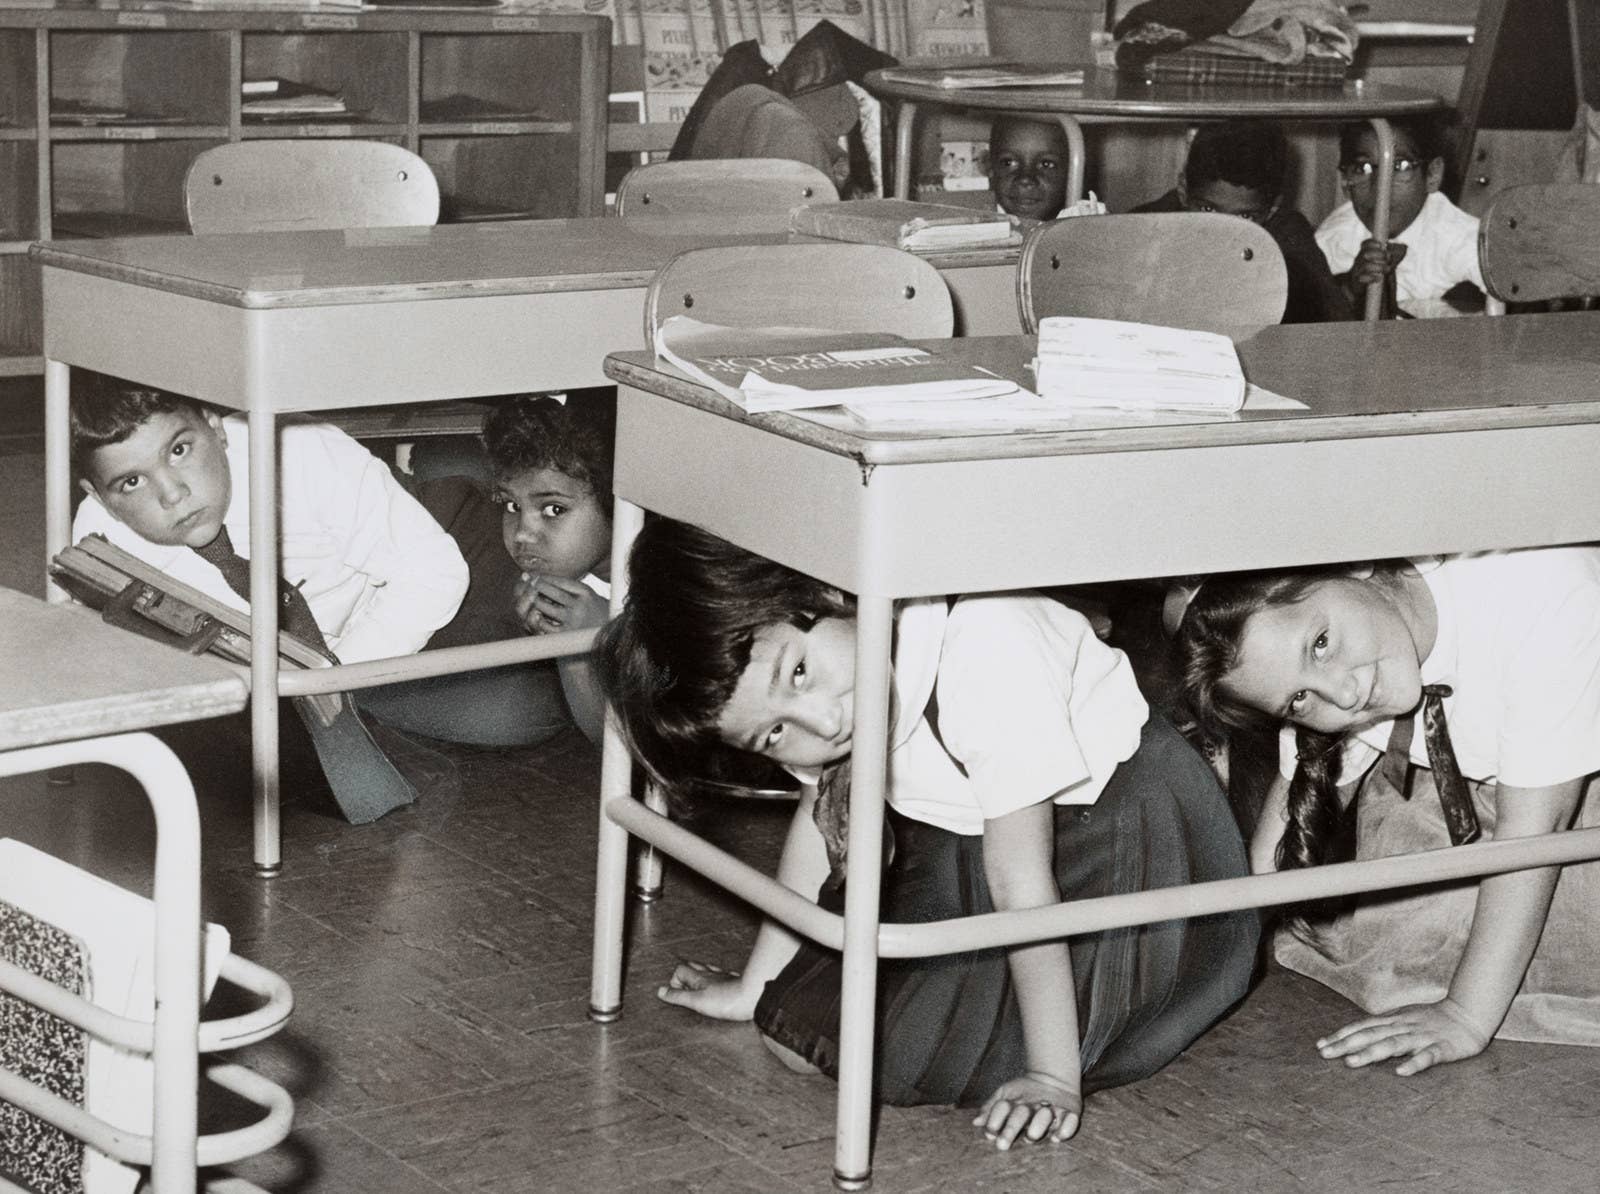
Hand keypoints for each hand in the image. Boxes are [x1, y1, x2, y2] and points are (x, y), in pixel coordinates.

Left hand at [515, 573, 606, 634]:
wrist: (605, 627)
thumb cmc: (589, 606)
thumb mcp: (583, 592)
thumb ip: (565, 584)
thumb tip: (537, 576)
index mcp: (585, 592)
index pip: (562, 582)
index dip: (545, 578)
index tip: (534, 576)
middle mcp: (580, 606)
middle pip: (554, 593)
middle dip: (538, 587)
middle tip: (529, 583)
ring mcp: (573, 620)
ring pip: (548, 609)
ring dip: (536, 602)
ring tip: (530, 597)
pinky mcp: (566, 633)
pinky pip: (546, 625)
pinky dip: (539, 619)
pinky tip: (536, 614)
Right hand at [656, 960, 759, 1020]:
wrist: (754, 996)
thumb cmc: (726, 1001)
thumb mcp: (697, 1002)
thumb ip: (678, 997)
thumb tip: (660, 991)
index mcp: (699, 978)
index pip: (680, 970)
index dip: (675, 982)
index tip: (678, 995)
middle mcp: (710, 974)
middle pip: (693, 966)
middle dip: (686, 976)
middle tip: (684, 990)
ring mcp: (724, 976)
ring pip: (708, 970)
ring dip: (701, 976)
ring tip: (699, 987)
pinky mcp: (735, 981)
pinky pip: (723, 975)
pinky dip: (718, 979)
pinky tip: (722, 985)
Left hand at [973, 1070, 1080, 1150]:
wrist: (1053, 1078)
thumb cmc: (1024, 1093)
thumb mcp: (1005, 1095)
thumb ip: (990, 1108)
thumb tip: (976, 1123)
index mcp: (1015, 1100)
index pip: (1002, 1107)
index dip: (994, 1120)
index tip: (990, 1134)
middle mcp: (1033, 1104)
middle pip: (1021, 1114)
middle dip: (1011, 1128)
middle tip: (1002, 1145)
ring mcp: (1052, 1107)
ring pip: (1045, 1115)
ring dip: (1038, 1125)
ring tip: (1031, 1136)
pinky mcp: (1070, 1111)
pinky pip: (1071, 1120)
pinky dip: (1065, 1128)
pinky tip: (1057, 1137)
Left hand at [1316, 998, 1490, 1075]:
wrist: (1467, 1014)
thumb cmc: (1431, 1019)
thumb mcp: (1403, 1019)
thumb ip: (1383, 1027)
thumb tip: (1357, 1036)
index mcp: (1393, 1020)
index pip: (1362, 1027)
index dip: (1341, 1035)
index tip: (1320, 1045)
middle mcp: (1403, 1027)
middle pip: (1371, 1035)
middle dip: (1346, 1044)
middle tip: (1325, 1054)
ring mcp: (1422, 1037)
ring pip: (1393, 1044)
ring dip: (1371, 1053)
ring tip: (1352, 1062)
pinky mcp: (1442, 1048)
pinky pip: (1427, 1056)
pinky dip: (1414, 1063)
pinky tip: (1401, 1072)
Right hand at [1348, 237, 1406, 289]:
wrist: (1361, 283)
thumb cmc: (1374, 268)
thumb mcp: (1381, 259)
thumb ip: (1389, 253)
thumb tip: (1404, 248)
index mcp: (1364, 252)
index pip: (1365, 244)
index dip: (1372, 243)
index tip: (1380, 245)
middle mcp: (1359, 260)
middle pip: (1365, 254)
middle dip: (1378, 255)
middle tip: (1387, 258)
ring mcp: (1357, 270)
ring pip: (1366, 266)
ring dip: (1379, 267)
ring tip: (1388, 269)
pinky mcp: (1357, 280)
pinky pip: (1363, 278)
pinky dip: (1372, 278)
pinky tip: (1379, 278)